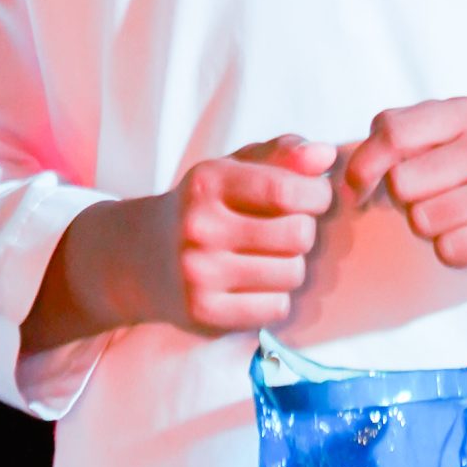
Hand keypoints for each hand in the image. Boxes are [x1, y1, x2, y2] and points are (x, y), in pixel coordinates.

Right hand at [154, 133, 336, 332]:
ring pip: (292, 273)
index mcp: (208, 182)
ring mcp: (199, 273)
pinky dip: (278, 297)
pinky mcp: (204, 312)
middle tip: (289, 228)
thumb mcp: (234, 167)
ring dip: (293, 265)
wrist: (141, 257)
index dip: (317, 193)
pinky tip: (258, 284)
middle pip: (298, 234)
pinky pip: (276, 308)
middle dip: (305, 229)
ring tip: (272, 256)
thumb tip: (326, 155)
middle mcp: (200, 227)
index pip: (287, 189)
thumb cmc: (204, 206)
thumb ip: (282, 153)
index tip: (315, 196)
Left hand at [343, 98, 466, 279]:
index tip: (361, 184)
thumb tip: (353, 171)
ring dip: (430, 226)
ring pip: (422, 221)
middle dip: (406, 199)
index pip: (392, 130)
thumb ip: (412, 135)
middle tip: (438, 195)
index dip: (365, 162)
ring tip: (465, 213)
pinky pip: (448, 251)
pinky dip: (453, 250)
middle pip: (402, 184)